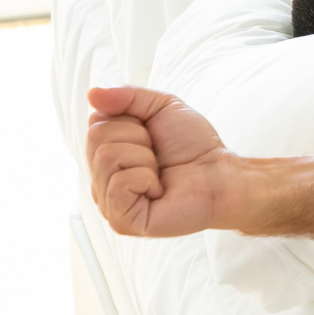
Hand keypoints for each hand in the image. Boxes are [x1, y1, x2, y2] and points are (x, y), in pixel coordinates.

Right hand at [85, 86, 232, 237]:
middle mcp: (102, 179)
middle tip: (158, 154)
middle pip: (96, 139)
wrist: (221, 174)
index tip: (151, 134)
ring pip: (106, 159)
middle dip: (137, 138)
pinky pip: (118, 185)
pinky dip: (145, 178)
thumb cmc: (193, 146)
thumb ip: (127, 96)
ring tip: (159, 172)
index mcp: (106, 154)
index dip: (130, 120)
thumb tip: (92, 93)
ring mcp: (110, 202)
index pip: (94, 123)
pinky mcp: (122, 221)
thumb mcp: (161, 107)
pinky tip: (158, 189)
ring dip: (144, 158)